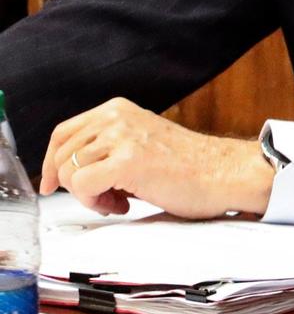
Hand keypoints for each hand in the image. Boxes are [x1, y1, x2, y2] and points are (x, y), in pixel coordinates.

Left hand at [40, 98, 272, 218]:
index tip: (52, 184)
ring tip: (119, 200)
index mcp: (118, 109)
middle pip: (62, 155)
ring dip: (89, 196)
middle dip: (75, 185)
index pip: (62, 133)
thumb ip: (107, 145)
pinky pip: (82, 186)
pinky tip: (123, 204)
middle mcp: (116, 116)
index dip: (51, 163)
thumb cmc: (187, 166)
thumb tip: (68, 170)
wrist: (222, 173)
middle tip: (106, 197)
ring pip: (69, 172)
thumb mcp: (139, 141)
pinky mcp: (128, 160)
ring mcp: (122, 136)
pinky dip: (95, 203)